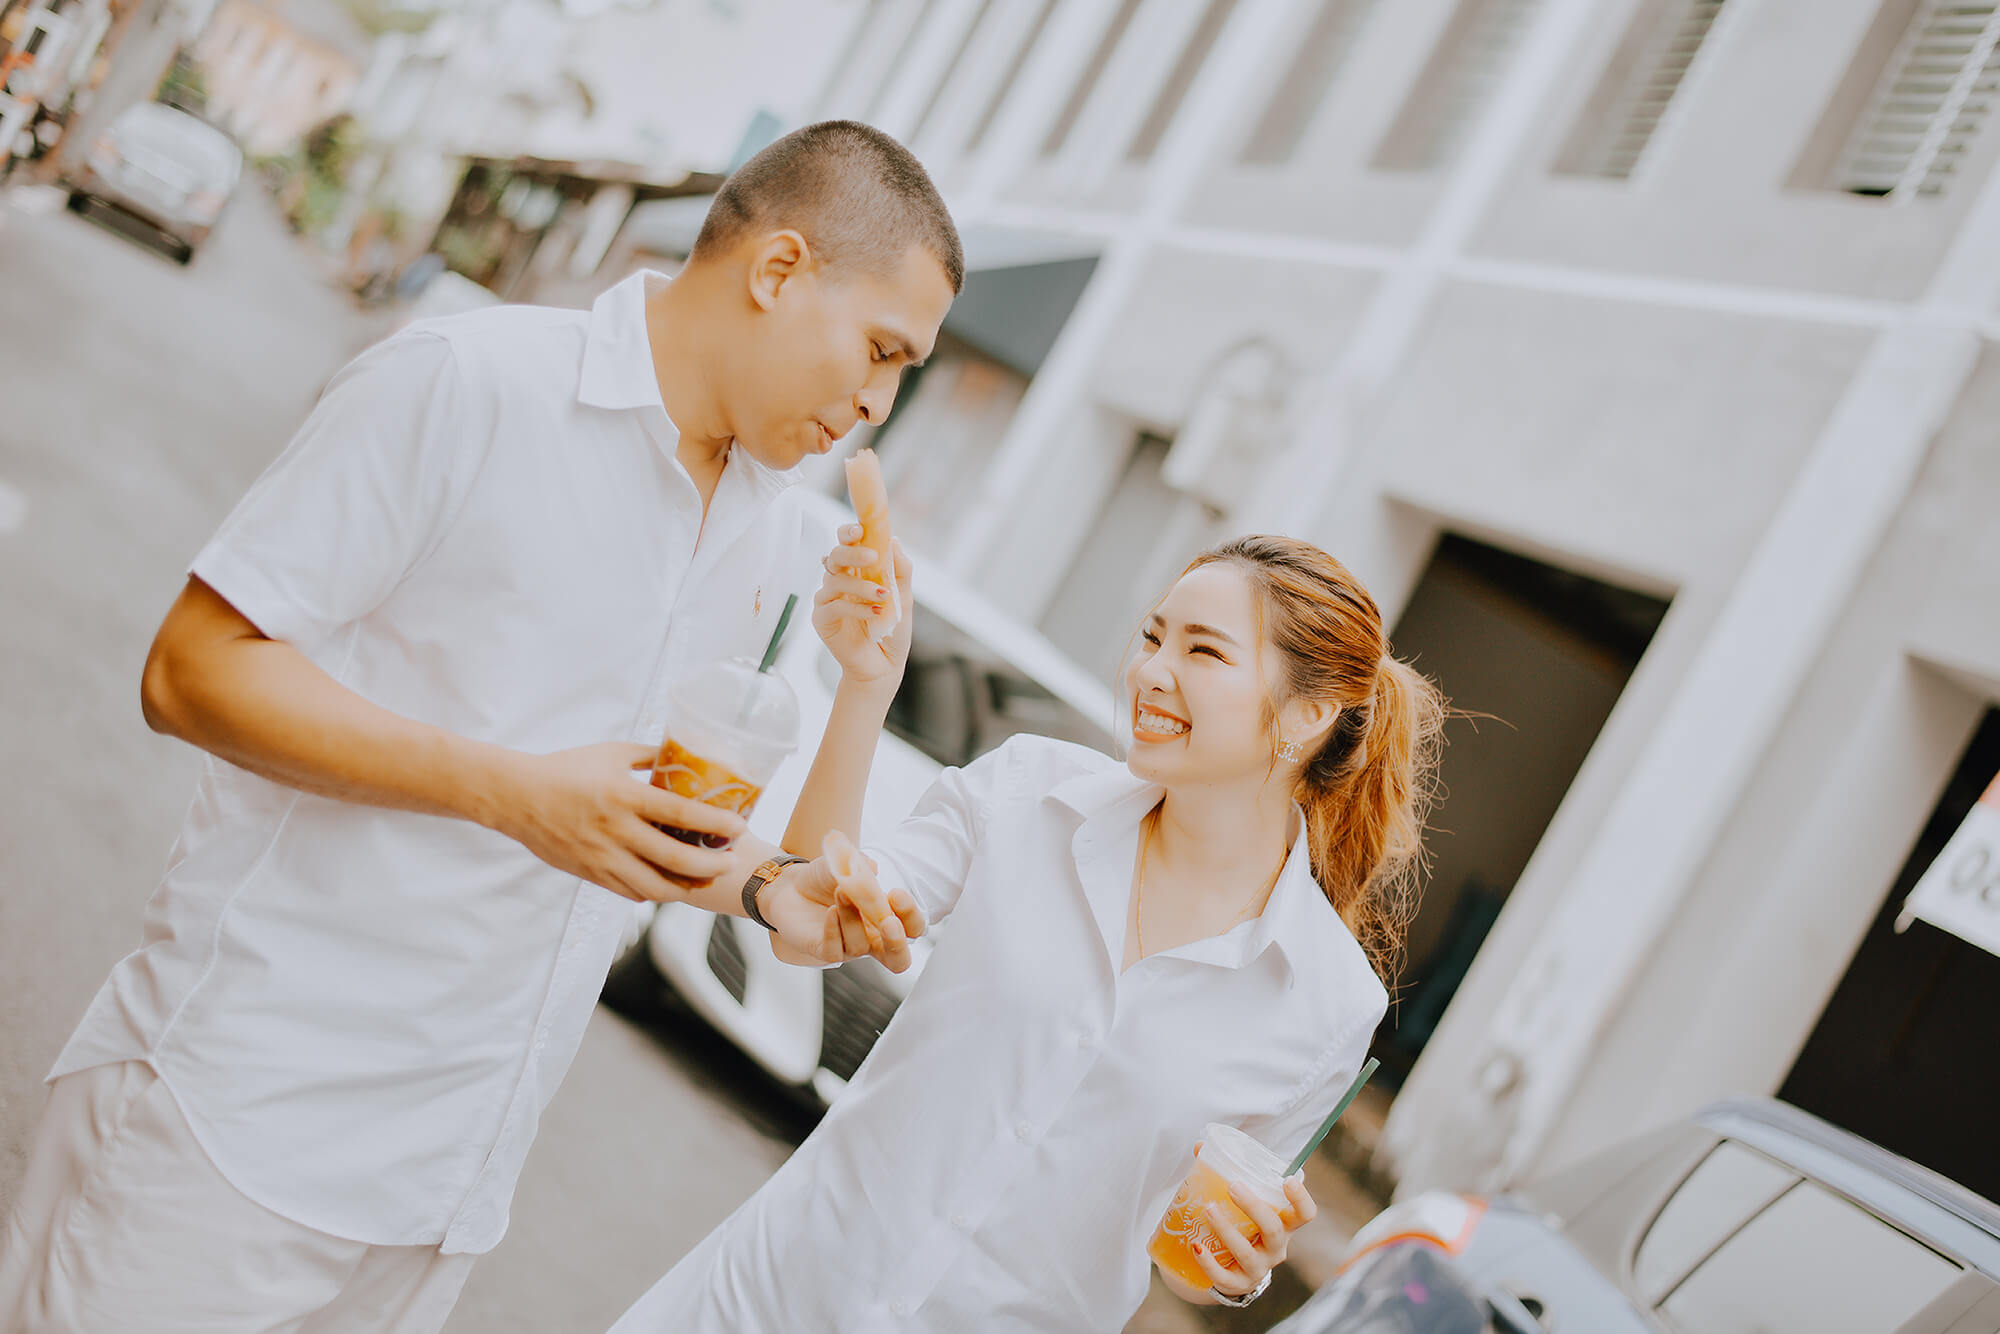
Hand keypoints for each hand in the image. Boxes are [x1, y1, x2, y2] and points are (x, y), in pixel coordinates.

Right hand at [485, 742, 746, 901]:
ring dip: (686, 886)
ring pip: (655, 887)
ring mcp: (602, 858)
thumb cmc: (565, 770)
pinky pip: (632, 892)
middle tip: (729, 861)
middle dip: (710, 865)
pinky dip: (655, 891)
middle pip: (675, 859)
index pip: (680, 814)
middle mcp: (616, 831)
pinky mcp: (591, 875)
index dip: (715, 823)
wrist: (516, 797)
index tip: (739, 827)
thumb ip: (649, 756)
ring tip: (704, 877)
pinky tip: (668, 881)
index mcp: (624, 796)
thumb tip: (684, 754)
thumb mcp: (610, 754)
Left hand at [757, 838, 926, 972]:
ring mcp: (848, 946)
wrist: (790, 887)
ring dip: (853, 917)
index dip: (910, 915)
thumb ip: (861, 865)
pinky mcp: (824, 950)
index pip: (913, 927)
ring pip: (860, 946)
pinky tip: (830, 911)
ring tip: (840, 892)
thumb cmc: (825, 878)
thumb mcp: (845, 864)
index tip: (895, 893)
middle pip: (898, 960)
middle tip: (889, 923)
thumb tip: (872, 868)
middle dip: (898, 944)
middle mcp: (872, 937)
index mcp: (886, 916)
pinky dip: (835, 930)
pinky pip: (835, 951)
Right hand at [813, 525, 912, 687]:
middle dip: (852, 551)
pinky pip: (834, 606)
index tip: (860, 528)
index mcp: (856, 570)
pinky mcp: (822, 619)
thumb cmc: (891, 630)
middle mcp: (839, 580)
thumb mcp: (903, 596)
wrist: (884, 665)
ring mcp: (828, 599)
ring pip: (835, 579)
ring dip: (861, 585)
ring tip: (883, 596)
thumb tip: (893, 539)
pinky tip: (875, 613)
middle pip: (835, 555)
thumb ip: (900, 569)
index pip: (846, 542)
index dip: (849, 532)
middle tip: (872, 556)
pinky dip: (856, 607)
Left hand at [1190, 1160, 1315, 1298]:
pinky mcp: (1238, 1284)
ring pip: (1246, 1252)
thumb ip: (1225, 1174)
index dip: (1301, 1199)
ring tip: (1208, 1209)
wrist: (1230, 1269)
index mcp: (1284, 1224)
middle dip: (1254, 1207)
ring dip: (1226, 1230)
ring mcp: (1259, 1268)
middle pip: (1274, 1230)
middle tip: (1233, 1187)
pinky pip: (1225, 1277)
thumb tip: (1200, 1147)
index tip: (1287, 1179)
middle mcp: (1276, 1248)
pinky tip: (1196, 1246)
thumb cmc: (1241, 1226)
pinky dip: (1209, 1262)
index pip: (1305, 1214)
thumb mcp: (1242, 1204)